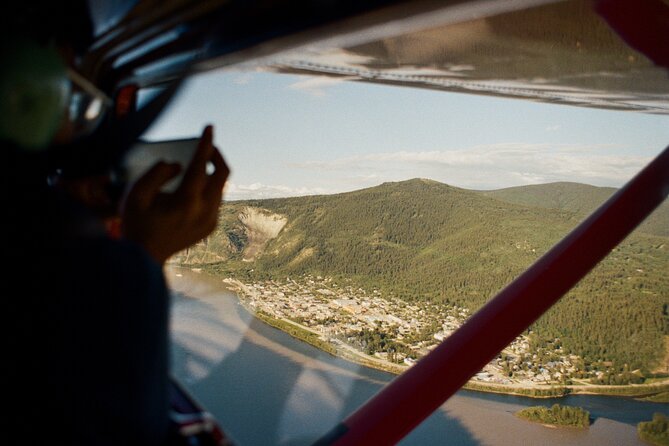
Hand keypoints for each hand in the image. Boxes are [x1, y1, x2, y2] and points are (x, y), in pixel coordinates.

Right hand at [121, 125, 228, 263]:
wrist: (144, 258)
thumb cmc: (136, 224)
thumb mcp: (136, 194)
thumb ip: (156, 173)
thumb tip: (176, 165)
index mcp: (186, 202)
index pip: (202, 166)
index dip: (206, 144)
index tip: (210, 127)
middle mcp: (205, 211)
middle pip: (223, 175)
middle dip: (216, 155)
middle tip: (205, 146)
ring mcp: (210, 221)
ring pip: (220, 187)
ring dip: (212, 172)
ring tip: (197, 164)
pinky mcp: (210, 226)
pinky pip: (216, 200)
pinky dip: (208, 187)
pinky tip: (193, 185)